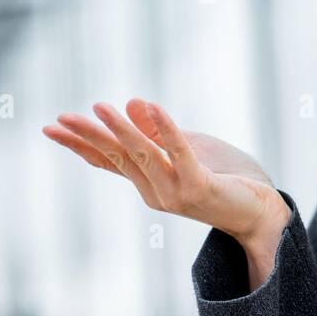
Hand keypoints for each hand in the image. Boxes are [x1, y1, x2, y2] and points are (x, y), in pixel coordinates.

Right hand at [42, 98, 291, 289]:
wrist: (263, 212)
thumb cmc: (229, 179)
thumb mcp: (190, 148)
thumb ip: (161, 133)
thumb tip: (131, 103)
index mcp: (149, 184)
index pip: (109, 162)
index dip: (82, 144)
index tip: (53, 127)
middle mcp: (156, 193)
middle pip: (118, 158)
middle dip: (90, 136)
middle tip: (60, 118)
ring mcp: (175, 193)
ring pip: (142, 155)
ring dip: (121, 129)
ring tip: (100, 107)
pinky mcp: (199, 187)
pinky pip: (179, 153)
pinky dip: (165, 129)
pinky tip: (151, 106)